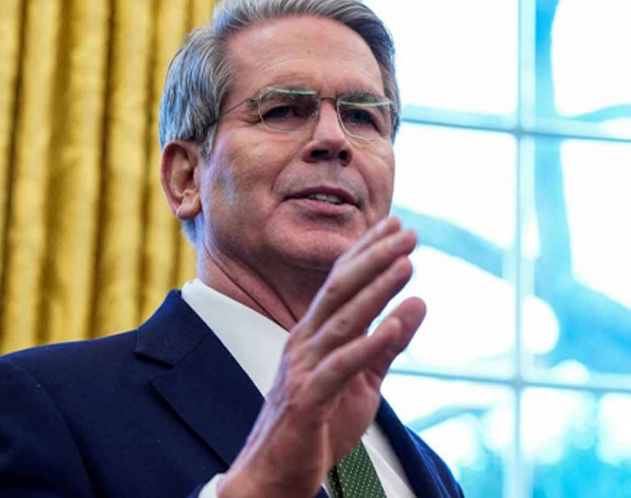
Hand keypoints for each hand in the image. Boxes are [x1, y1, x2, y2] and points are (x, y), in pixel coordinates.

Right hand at [217, 217, 425, 497]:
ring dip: (375, 291)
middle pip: (340, 290)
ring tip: (406, 265)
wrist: (277, 471)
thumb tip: (419, 303)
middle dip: (374, 258)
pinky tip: (394, 327)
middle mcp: (304, 342)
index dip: (368, 252)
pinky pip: (340, 368)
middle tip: (408, 232)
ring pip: (342, 321)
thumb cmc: (320, 423)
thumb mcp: (364, 379)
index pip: (341, 282)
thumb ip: (389, 344)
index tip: (396, 225)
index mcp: (314, 334)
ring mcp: (303, 368)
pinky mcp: (308, 399)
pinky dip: (368, 346)